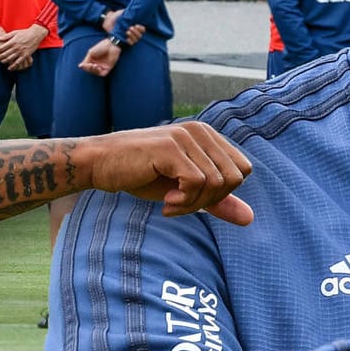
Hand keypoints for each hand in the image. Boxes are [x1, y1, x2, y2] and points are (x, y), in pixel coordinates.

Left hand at [0, 24, 47, 71]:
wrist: (35, 34)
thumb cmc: (25, 33)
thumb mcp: (15, 32)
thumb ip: (6, 36)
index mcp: (12, 42)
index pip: (2, 48)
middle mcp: (16, 47)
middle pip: (5, 54)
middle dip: (0, 57)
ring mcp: (21, 52)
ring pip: (10, 59)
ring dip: (5, 61)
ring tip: (2, 62)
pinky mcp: (25, 55)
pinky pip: (18, 62)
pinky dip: (13, 66)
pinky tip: (10, 68)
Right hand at [74, 120, 253, 223]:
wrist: (100, 165)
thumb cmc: (141, 175)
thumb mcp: (185, 191)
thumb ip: (217, 202)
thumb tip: (249, 219)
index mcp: (208, 136)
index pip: (242, 170)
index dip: (223, 193)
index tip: (195, 199)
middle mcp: (201, 131)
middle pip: (234, 178)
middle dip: (210, 201)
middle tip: (182, 204)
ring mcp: (186, 137)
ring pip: (215, 183)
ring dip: (193, 204)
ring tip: (170, 203)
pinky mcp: (170, 148)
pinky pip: (196, 183)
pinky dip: (183, 202)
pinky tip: (164, 202)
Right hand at [79, 39, 121, 76]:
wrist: (111, 45)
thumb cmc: (101, 47)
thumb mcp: (91, 53)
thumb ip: (86, 60)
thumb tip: (80, 66)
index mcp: (92, 60)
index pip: (86, 66)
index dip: (84, 67)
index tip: (82, 65)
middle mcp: (97, 64)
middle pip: (91, 70)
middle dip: (89, 69)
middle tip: (90, 65)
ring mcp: (103, 66)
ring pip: (96, 73)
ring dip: (94, 70)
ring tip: (94, 65)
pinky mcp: (108, 68)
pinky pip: (103, 74)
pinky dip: (99, 72)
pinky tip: (98, 67)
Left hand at [100, 11, 144, 44]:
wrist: (106, 21)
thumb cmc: (114, 17)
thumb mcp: (122, 13)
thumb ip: (128, 13)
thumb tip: (135, 11)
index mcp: (134, 26)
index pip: (142, 29)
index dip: (141, 28)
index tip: (136, 25)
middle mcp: (132, 32)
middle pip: (140, 35)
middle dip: (136, 32)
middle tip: (131, 28)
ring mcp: (128, 37)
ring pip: (136, 40)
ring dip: (133, 36)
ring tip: (127, 32)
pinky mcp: (124, 41)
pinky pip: (131, 44)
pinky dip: (130, 41)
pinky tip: (127, 38)